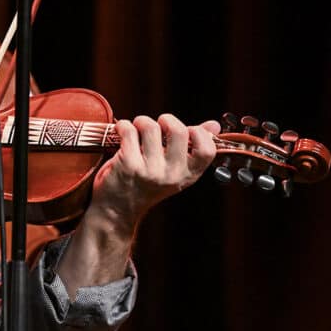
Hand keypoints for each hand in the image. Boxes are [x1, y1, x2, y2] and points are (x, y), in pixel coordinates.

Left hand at [86, 113, 220, 233]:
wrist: (115, 210)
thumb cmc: (144, 186)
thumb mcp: (172, 170)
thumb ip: (192, 147)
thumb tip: (214, 125)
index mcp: (187, 175)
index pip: (207, 150)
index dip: (198, 133)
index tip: (185, 130)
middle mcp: (171, 175)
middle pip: (178, 131)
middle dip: (166, 120)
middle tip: (157, 124)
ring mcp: (149, 170)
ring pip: (151, 127)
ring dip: (141, 121)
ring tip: (137, 127)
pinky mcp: (128, 165)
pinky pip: (129, 131)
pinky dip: (123, 126)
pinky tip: (122, 131)